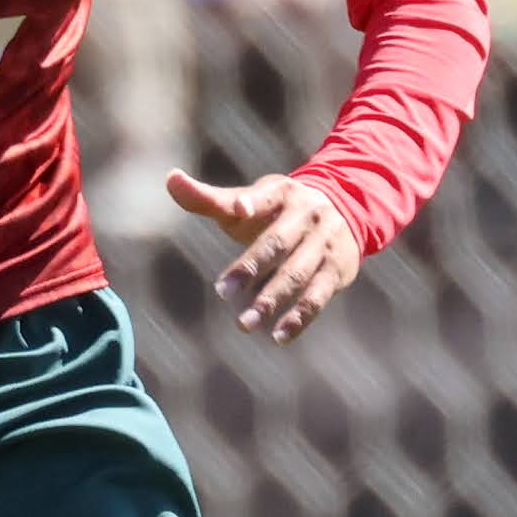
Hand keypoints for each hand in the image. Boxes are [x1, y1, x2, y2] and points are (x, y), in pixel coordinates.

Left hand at [166, 168, 360, 345]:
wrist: (345, 208)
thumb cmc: (279, 210)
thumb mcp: (250, 199)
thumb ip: (209, 198)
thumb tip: (171, 179)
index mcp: (282, 195)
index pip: (265, 198)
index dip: (252, 203)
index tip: (240, 208)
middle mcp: (307, 216)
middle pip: (277, 243)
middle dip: (251, 267)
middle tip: (222, 293)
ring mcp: (324, 244)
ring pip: (297, 274)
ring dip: (272, 299)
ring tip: (245, 324)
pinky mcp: (337, 271)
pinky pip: (317, 297)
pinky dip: (299, 318)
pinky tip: (278, 337)